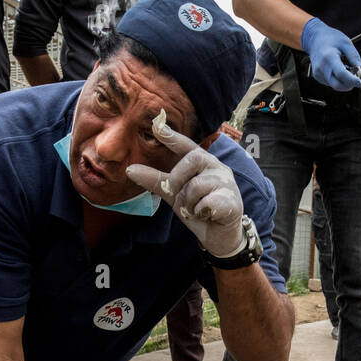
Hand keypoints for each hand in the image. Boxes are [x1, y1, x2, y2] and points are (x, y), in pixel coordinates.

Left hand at [127, 116, 245, 256]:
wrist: (220, 236)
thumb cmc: (198, 209)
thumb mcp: (174, 194)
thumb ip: (156, 180)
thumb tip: (129, 170)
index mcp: (203, 162)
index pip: (187, 145)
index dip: (172, 135)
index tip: (156, 125)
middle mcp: (217, 168)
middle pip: (192, 159)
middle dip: (178, 179)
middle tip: (178, 198)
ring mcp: (227, 183)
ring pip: (197, 185)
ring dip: (189, 203)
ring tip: (196, 210)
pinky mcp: (232, 201)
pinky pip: (206, 203)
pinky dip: (200, 213)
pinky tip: (207, 215)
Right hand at [300, 17, 360, 91]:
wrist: (314, 39)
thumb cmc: (332, 39)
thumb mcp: (346, 43)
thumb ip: (354, 57)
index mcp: (329, 57)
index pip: (341, 74)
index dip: (352, 80)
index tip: (360, 82)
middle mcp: (321, 68)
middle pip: (338, 85)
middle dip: (350, 85)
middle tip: (358, 78)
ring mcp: (318, 74)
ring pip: (335, 85)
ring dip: (345, 82)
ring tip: (349, 69)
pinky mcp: (318, 77)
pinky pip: (331, 83)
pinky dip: (339, 80)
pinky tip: (340, 70)